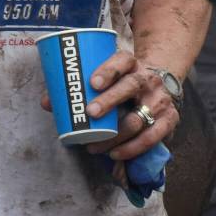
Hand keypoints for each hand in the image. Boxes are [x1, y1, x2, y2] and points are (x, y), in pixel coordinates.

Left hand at [40, 52, 177, 160]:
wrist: (160, 81)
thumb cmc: (121, 79)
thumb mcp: (106, 73)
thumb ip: (77, 85)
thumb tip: (47, 104)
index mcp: (130, 62)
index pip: (121, 61)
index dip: (108, 71)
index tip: (92, 82)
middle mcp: (148, 78)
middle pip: (130, 87)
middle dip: (109, 101)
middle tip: (89, 113)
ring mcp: (160, 100)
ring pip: (139, 118)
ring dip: (116, 134)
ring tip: (94, 145)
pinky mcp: (169, 121)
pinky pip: (152, 137)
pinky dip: (133, 148)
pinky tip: (115, 154)